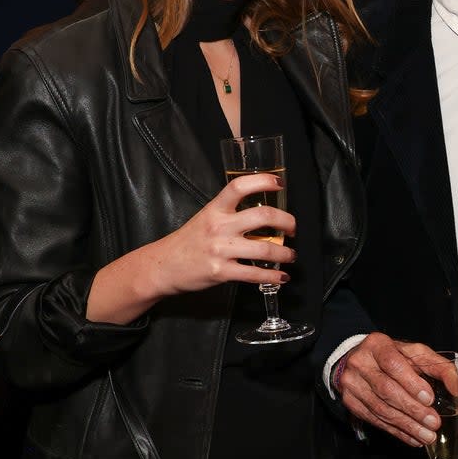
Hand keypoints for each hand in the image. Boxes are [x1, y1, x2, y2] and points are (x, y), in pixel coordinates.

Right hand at [145, 173, 294, 297]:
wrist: (164, 265)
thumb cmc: (188, 241)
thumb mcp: (206, 217)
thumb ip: (230, 213)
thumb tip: (261, 213)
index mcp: (215, 209)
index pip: (240, 186)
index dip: (263, 181)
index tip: (278, 184)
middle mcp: (219, 226)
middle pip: (263, 216)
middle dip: (287, 222)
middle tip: (293, 228)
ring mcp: (221, 250)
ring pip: (265, 249)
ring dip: (285, 253)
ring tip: (290, 255)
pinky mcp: (221, 272)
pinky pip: (254, 274)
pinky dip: (273, 277)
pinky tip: (281, 276)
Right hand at [336, 334, 457, 447]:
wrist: (357, 360)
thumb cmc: (391, 356)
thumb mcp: (416, 354)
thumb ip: (441, 368)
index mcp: (378, 345)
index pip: (393, 364)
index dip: (411, 383)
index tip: (429, 398)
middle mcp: (361, 364)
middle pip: (386, 390)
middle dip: (413, 409)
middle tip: (433, 423)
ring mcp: (353, 385)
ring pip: (381, 409)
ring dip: (407, 426)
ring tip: (428, 435)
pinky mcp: (351, 403)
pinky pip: (376, 421)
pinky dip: (397, 432)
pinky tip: (413, 438)